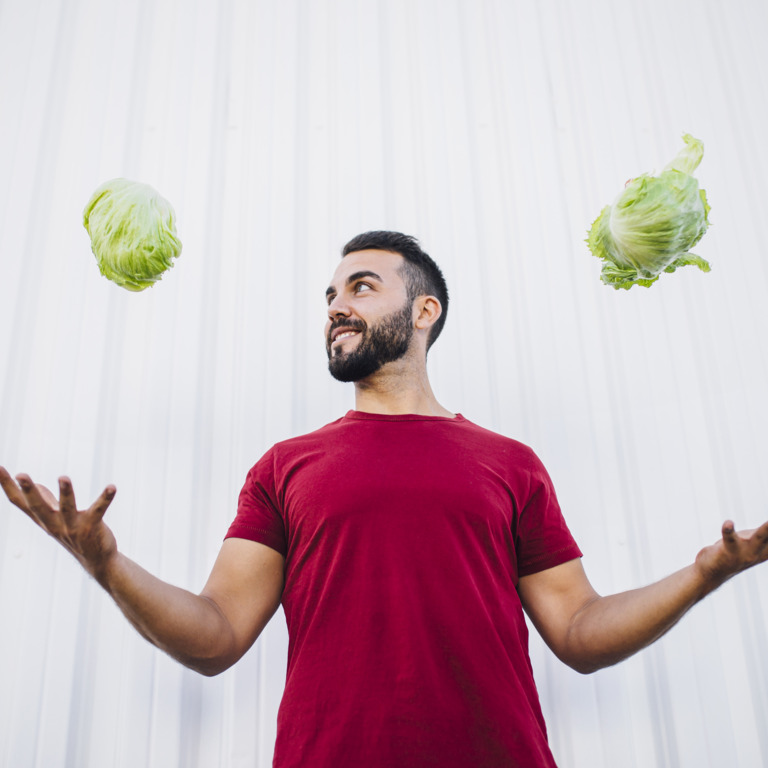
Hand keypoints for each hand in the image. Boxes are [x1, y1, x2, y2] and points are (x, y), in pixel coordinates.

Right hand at [0, 466, 117, 578]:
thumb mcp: (55, 518)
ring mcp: (72, 527)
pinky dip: (105, 498)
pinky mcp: (91, 527)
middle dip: (29, 491)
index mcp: (43, 519)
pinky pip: (98, 510)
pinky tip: (112, 487)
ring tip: (63, 477)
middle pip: (38, 507)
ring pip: (67, 508)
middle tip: (21, 474)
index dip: (8, 485)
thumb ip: (44, 501)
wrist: (96, 560)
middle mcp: (54, 524)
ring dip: (65, 492)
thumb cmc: (74, 533)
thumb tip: (34, 485)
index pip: (20, 502)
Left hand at [695, 519, 767, 587]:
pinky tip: (728, 523)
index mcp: (766, 551)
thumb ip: (763, 537)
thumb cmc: (734, 554)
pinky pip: (729, 538)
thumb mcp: (753, 545)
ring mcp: (744, 552)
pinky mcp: (727, 550)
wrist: (710, 573)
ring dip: (765, 530)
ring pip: (758, 538)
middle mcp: (758, 552)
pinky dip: (728, 530)